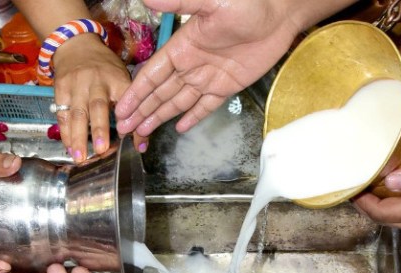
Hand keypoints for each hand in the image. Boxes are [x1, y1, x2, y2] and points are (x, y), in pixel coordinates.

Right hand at [51, 35, 147, 159]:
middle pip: (98, 106)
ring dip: (78, 136)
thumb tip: (141, 146)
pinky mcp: (61, 88)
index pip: (127, 101)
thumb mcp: (124, 81)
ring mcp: (77, 85)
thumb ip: (134, 112)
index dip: (129, 120)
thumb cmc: (106, 70)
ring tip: (80, 157)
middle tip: (101, 150)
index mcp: (118, 80)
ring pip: (77, 112)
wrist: (77, 45)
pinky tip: (68, 147)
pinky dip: (65, 132)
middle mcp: (97, 81)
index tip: (132, 140)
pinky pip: (63, 113)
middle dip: (100, 128)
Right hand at [115, 0, 300, 135]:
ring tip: (142, 132)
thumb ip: (179, 2)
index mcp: (183, 46)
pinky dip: (192, 116)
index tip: (121, 107)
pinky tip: (179, 127)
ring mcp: (209, 76)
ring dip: (159, 116)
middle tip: (123, 128)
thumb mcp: (210, 2)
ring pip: (178, 101)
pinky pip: (206, 105)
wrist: (279, 15)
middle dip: (141, 110)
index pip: (153, 74)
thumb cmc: (246, 3)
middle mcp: (192, 64)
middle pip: (161, 92)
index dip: (136, 92)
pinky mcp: (228, 85)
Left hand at [352, 156, 400, 233]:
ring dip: (379, 204)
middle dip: (366, 205)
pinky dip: (394, 201)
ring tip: (368, 184)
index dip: (362, 202)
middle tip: (353, 184)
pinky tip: (393, 186)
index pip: (382, 213)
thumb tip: (391, 181)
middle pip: (385, 218)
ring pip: (396, 216)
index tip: (350, 186)